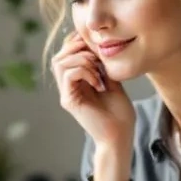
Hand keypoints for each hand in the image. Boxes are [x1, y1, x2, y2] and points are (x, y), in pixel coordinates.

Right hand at [50, 33, 135, 148]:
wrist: (121, 136)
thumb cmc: (120, 114)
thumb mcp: (113, 82)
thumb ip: (103, 66)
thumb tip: (99, 47)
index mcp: (77, 82)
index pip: (66, 54)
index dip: (78, 43)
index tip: (98, 47)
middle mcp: (68, 87)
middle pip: (59, 56)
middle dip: (78, 48)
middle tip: (98, 56)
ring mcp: (66, 94)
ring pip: (60, 63)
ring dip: (82, 59)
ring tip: (98, 69)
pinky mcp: (69, 101)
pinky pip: (68, 75)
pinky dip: (84, 71)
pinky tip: (98, 82)